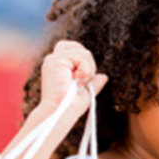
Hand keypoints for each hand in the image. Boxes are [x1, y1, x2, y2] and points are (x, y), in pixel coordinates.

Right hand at [2, 41, 106, 158]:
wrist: (61, 113)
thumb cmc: (70, 107)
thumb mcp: (86, 92)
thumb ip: (93, 82)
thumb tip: (104, 77)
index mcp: (59, 66)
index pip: (74, 49)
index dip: (83, 60)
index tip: (82, 79)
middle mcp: (54, 60)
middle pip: (77, 46)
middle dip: (87, 62)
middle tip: (83, 80)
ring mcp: (54, 59)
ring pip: (82, 51)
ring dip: (87, 69)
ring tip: (78, 83)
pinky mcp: (56, 60)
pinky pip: (80, 55)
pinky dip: (85, 70)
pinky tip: (77, 81)